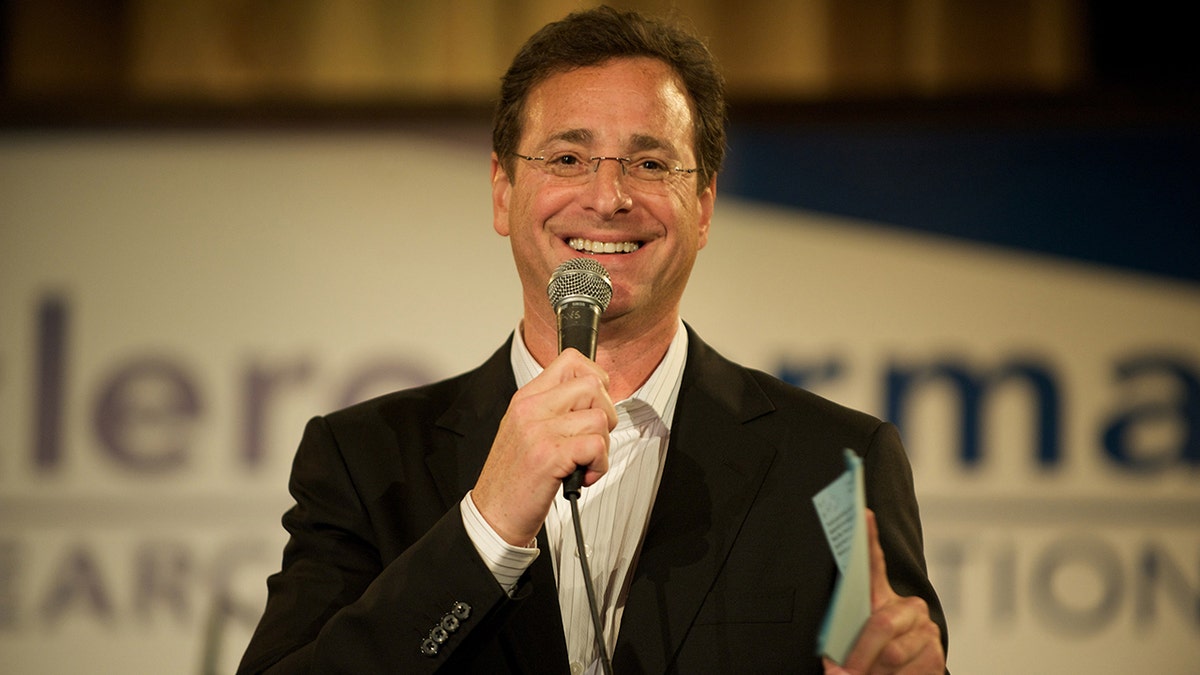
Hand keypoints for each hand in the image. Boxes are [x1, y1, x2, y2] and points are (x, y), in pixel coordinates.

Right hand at [472, 348, 617, 545]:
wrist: (494, 515)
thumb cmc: (515, 477)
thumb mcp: (526, 430)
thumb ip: (554, 409)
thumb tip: (597, 396)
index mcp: (526, 398)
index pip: (571, 360)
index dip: (595, 380)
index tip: (592, 407)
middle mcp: (530, 408)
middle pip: (594, 385)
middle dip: (606, 414)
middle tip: (590, 439)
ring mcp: (538, 431)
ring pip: (600, 418)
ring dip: (602, 446)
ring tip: (583, 463)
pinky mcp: (548, 456)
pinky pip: (596, 445)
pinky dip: (599, 465)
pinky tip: (583, 476)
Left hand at [824, 510, 944, 674]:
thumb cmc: (873, 657)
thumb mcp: (856, 642)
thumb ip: (844, 642)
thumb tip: (834, 664)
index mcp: (884, 599)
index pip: (874, 564)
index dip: (869, 538)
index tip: (862, 513)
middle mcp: (910, 609)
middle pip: (881, 625)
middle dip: (858, 654)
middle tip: (840, 673)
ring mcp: (926, 631)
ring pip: (893, 654)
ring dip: (871, 673)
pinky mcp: (937, 656)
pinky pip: (910, 672)